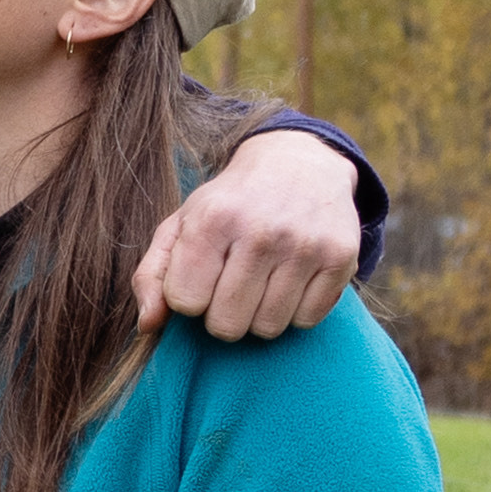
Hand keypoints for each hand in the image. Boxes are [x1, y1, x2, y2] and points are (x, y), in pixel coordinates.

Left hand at [133, 124, 358, 343]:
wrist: (299, 163)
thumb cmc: (230, 204)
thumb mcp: (182, 225)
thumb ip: (152, 275)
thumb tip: (149, 325)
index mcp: (213, 219)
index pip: (186, 303)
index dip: (190, 297)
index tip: (202, 277)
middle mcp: (262, 231)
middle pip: (227, 325)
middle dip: (223, 314)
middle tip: (231, 286)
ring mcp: (305, 245)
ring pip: (268, 328)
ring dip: (259, 315)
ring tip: (261, 282)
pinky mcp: (341, 257)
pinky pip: (306, 321)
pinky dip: (295, 310)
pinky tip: (291, 280)